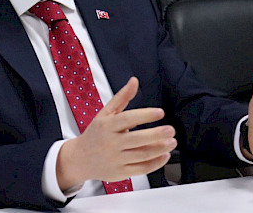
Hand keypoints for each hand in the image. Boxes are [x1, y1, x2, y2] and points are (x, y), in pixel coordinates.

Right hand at [56, 77, 176, 189]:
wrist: (80, 159)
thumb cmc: (96, 133)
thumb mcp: (105, 113)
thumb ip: (122, 97)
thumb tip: (134, 81)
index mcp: (106, 126)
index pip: (127, 119)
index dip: (145, 115)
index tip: (160, 112)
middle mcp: (111, 143)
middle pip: (137, 139)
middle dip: (156, 135)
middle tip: (170, 130)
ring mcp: (115, 159)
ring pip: (142, 155)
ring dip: (160, 149)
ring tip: (172, 142)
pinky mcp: (120, 172)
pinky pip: (141, 169)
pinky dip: (155, 163)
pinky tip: (164, 155)